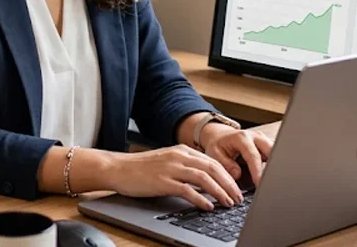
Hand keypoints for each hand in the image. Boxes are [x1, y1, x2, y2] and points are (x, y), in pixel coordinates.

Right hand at [104, 145, 244, 211]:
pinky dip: (200, 198)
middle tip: (238, 198)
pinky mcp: (162, 181)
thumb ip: (185, 167)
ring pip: (203, 178)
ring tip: (228, 203)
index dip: (228, 175)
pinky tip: (207, 206)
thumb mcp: (167, 161)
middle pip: (213, 168)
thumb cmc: (141, 168)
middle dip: (229, 184)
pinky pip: (187, 190)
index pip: (213, 161)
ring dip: (219, 191)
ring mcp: (170, 168)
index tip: (237, 188)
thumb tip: (206, 181)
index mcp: (182, 150)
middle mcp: (179, 156)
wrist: (117, 168)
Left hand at [196, 123, 273, 187]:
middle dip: (273, 167)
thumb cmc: (218, 146)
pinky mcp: (268, 146)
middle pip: (271, 151)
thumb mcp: (215, 154)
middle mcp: (256, 137)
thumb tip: (237, 174)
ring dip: (275, 166)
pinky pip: (276, 156)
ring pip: (277, 153)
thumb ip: (225, 164)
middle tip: (271, 183)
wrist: (221, 136)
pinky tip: (271, 177)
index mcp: (242, 138)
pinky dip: (275, 166)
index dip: (257, 171)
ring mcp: (264, 141)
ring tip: (271, 181)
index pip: (253, 156)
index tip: (260, 184)